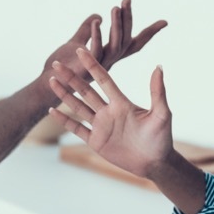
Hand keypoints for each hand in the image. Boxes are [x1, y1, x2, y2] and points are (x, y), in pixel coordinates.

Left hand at [45, 0, 166, 78]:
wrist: (46, 88)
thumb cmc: (63, 68)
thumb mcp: (75, 44)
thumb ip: (85, 31)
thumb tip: (97, 17)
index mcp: (111, 57)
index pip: (135, 43)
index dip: (150, 33)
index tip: (165, 22)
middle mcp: (110, 63)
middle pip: (124, 39)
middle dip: (127, 19)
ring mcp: (100, 68)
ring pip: (114, 45)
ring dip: (115, 26)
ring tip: (115, 8)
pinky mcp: (87, 71)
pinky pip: (95, 52)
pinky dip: (95, 36)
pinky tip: (95, 22)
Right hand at [48, 47, 173, 177]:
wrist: (155, 162)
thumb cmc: (162, 138)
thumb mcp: (162, 114)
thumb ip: (158, 92)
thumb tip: (159, 66)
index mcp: (122, 103)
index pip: (104, 80)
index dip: (93, 65)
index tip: (81, 50)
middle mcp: (109, 111)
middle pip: (86, 90)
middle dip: (71, 77)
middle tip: (57, 63)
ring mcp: (101, 126)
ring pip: (78, 106)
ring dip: (64, 94)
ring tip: (51, 81)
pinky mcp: (96, 141)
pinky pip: (77, 128)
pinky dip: (64, 120)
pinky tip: (52, 110)